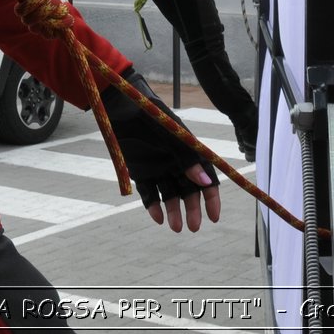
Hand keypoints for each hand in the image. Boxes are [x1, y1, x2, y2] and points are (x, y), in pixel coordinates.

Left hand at [102, 70, 220, 231]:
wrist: (119, 106)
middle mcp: (175, 162)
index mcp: (188, 151)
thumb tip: (205, 181)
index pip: (205, 177)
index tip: (213, 217)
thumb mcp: (168, 134)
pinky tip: (158, 217)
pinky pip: (150, 194)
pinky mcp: (141, 173)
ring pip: (170, 195)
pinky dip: (154, 206)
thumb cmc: (149, 114)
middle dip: (192, 210)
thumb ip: (186, 157)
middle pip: (189, 191)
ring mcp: (158, 168)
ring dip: (174, 211)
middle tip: (193, 227)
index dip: (211, 197)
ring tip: (175, 227)